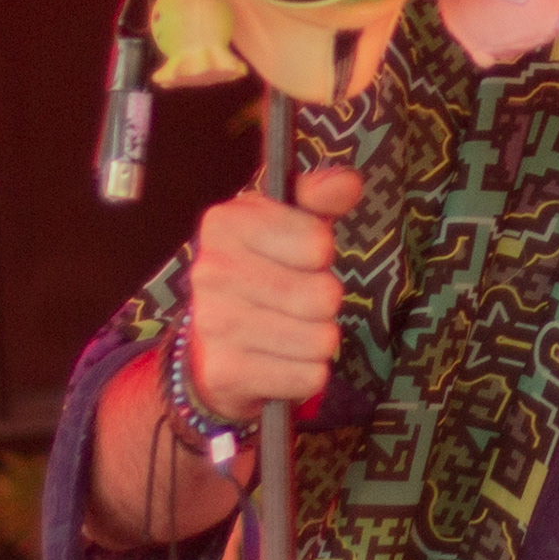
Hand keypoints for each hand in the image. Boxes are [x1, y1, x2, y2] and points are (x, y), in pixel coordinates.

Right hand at [183, 167, 358, 420]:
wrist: (211, 347)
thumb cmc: (262, 273)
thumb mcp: (287, 224)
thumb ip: (320, 197)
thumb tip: (347, 182)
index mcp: (225, 223)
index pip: (318, 242)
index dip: (320, 253)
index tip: (296, 259)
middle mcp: (211, 271)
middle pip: (325, 294)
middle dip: (324, 301)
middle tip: (294, 302)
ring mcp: (215, 324)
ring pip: (322, 339)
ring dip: (318, 339)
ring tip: (287, 330)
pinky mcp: (227, 373)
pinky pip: (310, 377)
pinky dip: (306, 374)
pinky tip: (279, 360)